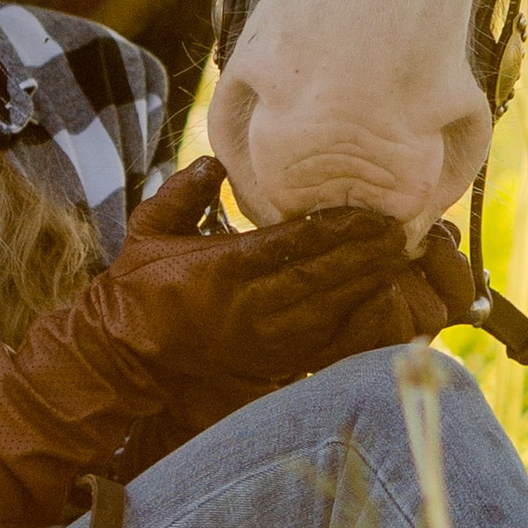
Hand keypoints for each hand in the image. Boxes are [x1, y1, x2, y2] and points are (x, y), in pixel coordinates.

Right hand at [118, 163, 469, 430]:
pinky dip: (353, 322)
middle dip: (366, 254)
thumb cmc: (137, 287)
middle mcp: (247, 308)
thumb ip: (184, 193)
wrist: (124, 355)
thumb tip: (215, 162)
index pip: (292, 245)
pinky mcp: (270, 364)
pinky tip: (378, 303)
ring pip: (328, 311)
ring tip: (399, 261)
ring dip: (367, 285)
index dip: (338, 229)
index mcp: (221, 270)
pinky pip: (322, 342)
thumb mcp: (150, 229)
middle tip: (402, 232)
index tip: (371, 213)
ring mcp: (262, 341)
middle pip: (321, 278)